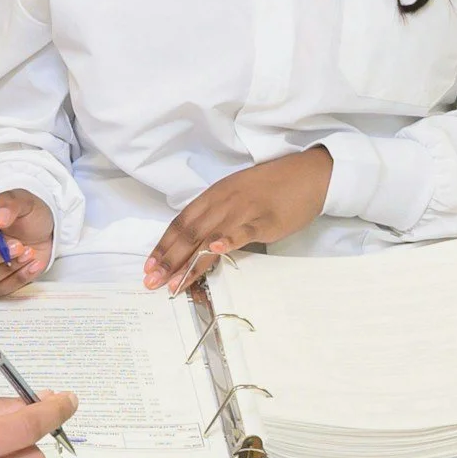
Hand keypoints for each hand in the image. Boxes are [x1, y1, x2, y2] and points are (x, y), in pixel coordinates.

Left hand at [144, 148, 333, 291]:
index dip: (163, 245)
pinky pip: (244, 230)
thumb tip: (196, 241)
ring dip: (190, 262)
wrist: (307, 175)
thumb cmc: (270, 187)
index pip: (181, 222)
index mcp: (213, 195)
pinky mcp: (265, 219)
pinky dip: (229, 240)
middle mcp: (223, 202)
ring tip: (174, 283)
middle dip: (169, 259)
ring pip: (210, 236)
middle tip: (152, 282)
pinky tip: (216, 250)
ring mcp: (243, 210)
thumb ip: (216, 214)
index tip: (149, 266)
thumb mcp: (235, 195)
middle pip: (189, 233)